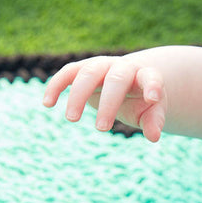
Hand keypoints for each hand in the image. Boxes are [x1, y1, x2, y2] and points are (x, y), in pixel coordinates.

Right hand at [41, 56, 166, 142]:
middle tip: (102, 129)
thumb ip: (154, 120)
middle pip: (116, 79)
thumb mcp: (150, 111)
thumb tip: (154, 137)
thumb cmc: (141, 100)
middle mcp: (122, 67)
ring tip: (72, 120)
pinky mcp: (83, 69)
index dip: (152, 86)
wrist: (126, 81)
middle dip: (109, 103)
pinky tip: (47, 103)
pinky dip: (56, 85)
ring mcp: (101, 66)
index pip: (151, 77)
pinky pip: (67, 73)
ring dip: (78, 95)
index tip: (152, 99)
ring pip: (88, 73)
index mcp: (145, 76)